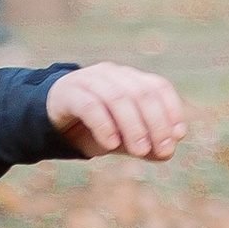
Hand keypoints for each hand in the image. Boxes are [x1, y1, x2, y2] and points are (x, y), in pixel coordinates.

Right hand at [46, 63, 188, 162]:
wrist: (52, 119)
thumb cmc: (94, 127)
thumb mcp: (123, 138)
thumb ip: (146, 145)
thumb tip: (167, 152)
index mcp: (130, 79)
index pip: (158, 87)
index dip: (171, 111)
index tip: (177, 137)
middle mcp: (113, 74)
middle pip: (142, 93)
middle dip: (156, 124)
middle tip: (161, 150)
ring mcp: (89, 80)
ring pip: (118, 98)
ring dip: (133, 127)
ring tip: (139, 152)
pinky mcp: (69, 92)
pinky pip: (90, 106)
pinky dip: (104, 125)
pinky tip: (111, 145)